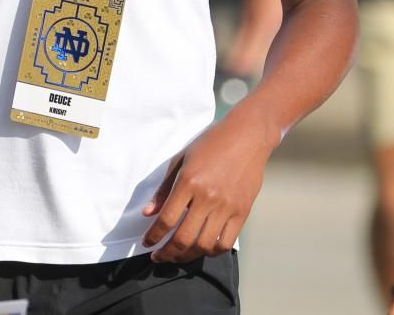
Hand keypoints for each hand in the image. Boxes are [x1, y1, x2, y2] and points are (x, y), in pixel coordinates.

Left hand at [141, 108, 278, 263]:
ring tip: (178, 256)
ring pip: (204, 244)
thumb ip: (164, 188)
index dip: (153, 236)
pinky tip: (202, 248)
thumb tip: (148, 213)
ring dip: (187, 255)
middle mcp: (208, 197)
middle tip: (159, 257)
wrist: (247, 137)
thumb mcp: (180, 159)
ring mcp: (227, 207)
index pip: (166, 219)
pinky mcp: (243, 212)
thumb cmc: (210, 144)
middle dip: (167, 253)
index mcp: (189, 182)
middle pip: (184, 237)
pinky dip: (212, 251)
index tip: (146, 243)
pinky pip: (226, 242)